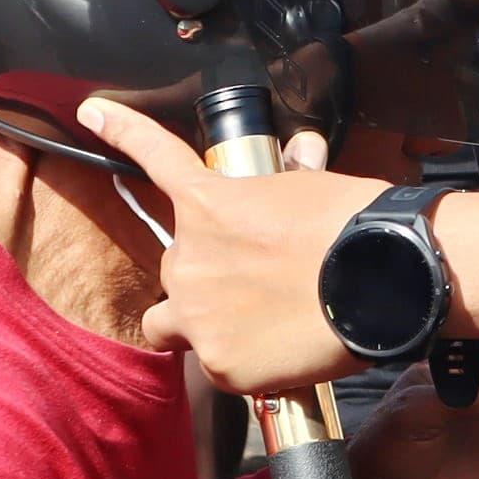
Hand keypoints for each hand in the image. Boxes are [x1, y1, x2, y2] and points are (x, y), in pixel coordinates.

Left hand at [78, 98, 383, 395]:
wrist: (385, 282)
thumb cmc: (354, 226)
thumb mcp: (314, 188)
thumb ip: (289, 179)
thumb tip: (304, 151)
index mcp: (208, 204)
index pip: (154, 156)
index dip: (122, 130)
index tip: (93, 114)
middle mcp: (189, 259)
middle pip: (175, 267)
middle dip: (206, 273)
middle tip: (257, 283)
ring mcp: (199, 315)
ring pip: (173, 324)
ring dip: (198, 321)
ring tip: (252, 325)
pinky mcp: (222, 365)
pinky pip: (217, 363)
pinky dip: (242, 359)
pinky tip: (281, 351)